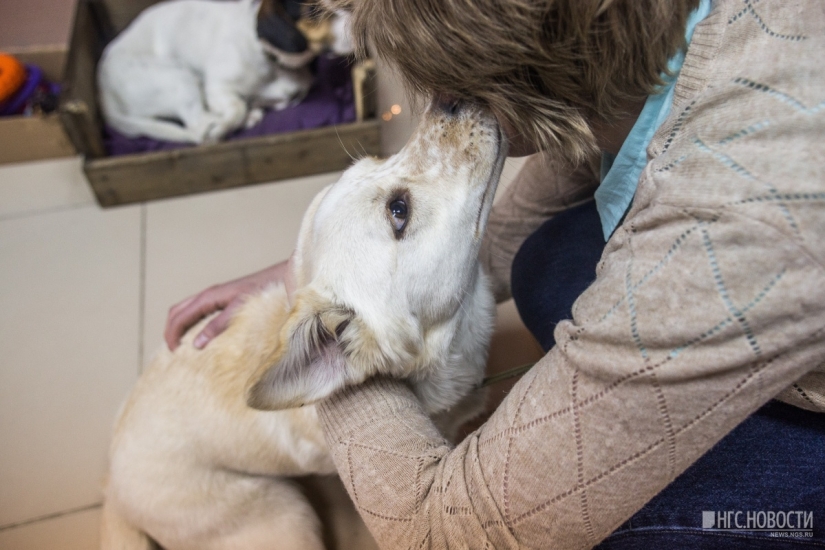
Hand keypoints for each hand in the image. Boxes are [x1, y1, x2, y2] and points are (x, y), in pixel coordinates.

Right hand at [164, 259, 289, 350]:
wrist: (281, 278)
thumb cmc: (262, 292)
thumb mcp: (239, 310)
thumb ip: (218, 325)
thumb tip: (196, 343)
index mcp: (208, 297)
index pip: (179, 316)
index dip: (171, 334)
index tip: (173, 353)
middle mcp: (209, 296)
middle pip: (178, 312)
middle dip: (171, 330)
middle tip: (174, 351)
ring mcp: (216, 298)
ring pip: (187, 311)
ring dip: (180, 327)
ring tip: (184, 347)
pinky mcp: (225, 301)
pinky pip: (201, 313)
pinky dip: (193, 324)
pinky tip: (202, 337)